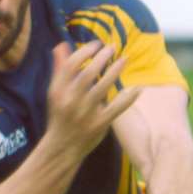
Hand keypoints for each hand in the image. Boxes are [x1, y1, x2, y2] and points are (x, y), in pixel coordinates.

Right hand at [46, 42, 140, 158]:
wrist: (61, 148)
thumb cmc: (60, 116)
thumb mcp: (55, 94)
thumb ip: (60, 70)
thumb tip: (61, 45)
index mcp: (58, 92)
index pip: (71, 65)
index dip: (85, 51)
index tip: (96, 45)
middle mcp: (70, 102)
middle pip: (88, 74)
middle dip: (102, 57)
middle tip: (112, 47)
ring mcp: (85, 114)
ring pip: (103, 87)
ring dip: (115, 71)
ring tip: (125, 59)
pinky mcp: (98, 124)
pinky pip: (117, 108)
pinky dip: (128, 97)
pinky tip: (137, 88)